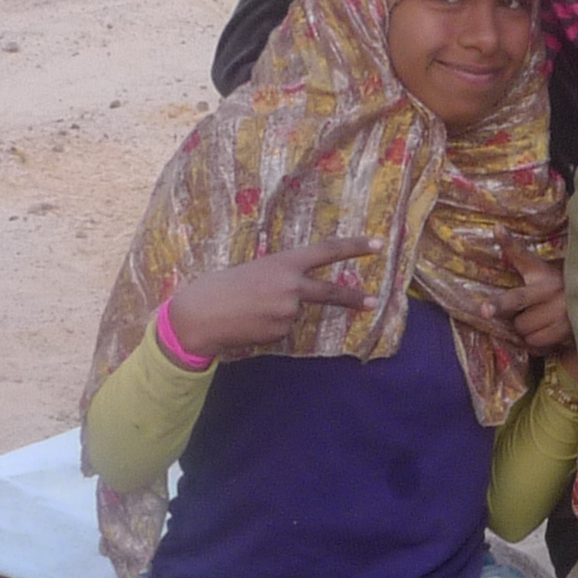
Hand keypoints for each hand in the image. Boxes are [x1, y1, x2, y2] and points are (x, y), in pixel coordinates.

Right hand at [165, 236, 378, 358]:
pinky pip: (283, 328)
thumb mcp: (253, 269)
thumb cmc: (220, 285)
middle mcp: (292, 287)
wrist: (200, 315)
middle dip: (353, 298)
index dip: (354, 247)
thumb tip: (295, 292)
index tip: (378, 245)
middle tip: (371, 301)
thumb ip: (279, 275)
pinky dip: (270, 326)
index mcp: (284, 262)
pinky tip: (249, 322)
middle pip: (330, 292)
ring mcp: (288, 312)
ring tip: (249, 308)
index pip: (327, 251)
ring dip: (278, 311)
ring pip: (295, 312)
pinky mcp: (281, 333)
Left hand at [466, 257, 572, 355]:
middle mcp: (554, 293)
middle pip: (518, 317)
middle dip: (517, 318)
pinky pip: (539, 344)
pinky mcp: (571, 332)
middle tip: (526, 311)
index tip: (483, 307)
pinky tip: (547, 330)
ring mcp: (564, 315)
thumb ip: (515, 251)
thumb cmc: (556, 281)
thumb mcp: (538, 266)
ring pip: (527, 333)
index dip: (501, 298)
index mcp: (544, 276)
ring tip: (540, 319)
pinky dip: (537, 341)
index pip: (519, 283)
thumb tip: (497, 227)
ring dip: (527, 331)